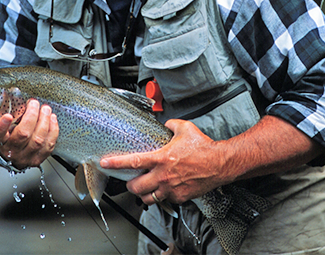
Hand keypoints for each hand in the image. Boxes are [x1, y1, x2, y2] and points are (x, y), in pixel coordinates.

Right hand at [0, 100, 58, 169]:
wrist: (8, 153)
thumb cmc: (6, 134)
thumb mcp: (0, 123)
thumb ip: (5, 110)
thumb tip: (12, 91)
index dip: (2, 126)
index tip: (8, 116)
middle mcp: (10, 152)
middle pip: (23, 135)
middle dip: (32, 116)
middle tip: (34, 103)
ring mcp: (24, 157)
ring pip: (38, 140)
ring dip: (45, 121)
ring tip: (46, 109)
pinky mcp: (37, 160)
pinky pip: (49, 145)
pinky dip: (53, 130)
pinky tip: (52, 119)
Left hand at [100, 119, 224, 205]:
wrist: (219, 164)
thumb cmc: (203, 147)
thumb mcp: (184, 128)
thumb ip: (170, 125)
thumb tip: (165, 124)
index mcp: (161, 158)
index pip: (133, 162)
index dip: (116, 163)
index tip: (105, 163)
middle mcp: (164, 176)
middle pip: (136, 187)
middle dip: (130, 185)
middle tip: (130, 180)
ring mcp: (171, 188)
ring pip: (148, 198)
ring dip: (143, 193)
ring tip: (144, 188)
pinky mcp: (180, 197)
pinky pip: (164, 200)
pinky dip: (161, 196)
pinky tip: (163, 189)